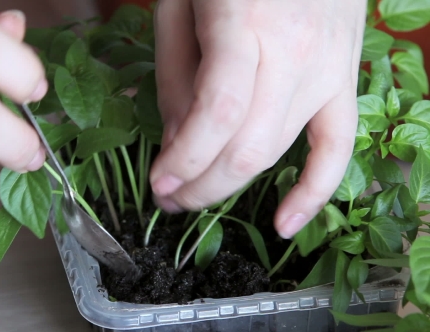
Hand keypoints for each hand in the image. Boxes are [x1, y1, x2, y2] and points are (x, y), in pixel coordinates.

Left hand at [150, 0, 366, 238]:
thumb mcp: (181, 5)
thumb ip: (176, 73)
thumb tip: (180, 141)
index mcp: (244, 22)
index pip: (217, 113)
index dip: (184, 159)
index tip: (158, 181)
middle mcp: (294, 53)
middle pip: (247, 146)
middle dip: (199, 186)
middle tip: (167, 197)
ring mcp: (327, 71)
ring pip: (278, 152)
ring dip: (230, 187)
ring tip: (193, 197)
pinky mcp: (343, 82)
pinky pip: (337, 147)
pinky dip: (314, 192)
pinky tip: (283, 223)